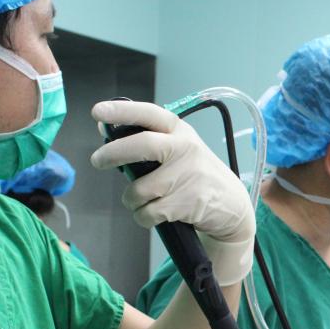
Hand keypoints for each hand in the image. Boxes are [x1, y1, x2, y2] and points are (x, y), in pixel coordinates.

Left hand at [90, 100, 254, 283]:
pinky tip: (154, 213)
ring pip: (138, 190)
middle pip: (142, 145)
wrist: (232, 206)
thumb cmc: (197, 174)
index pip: (149, 115)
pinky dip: (143, 217)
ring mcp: (187, 176)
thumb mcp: (180, 149)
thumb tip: (104, 129)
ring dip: (131, 200)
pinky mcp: (186, 203)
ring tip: (141, 200)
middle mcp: (185, 149)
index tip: (98, 112)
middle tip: (98, 161)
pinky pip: (147, 213)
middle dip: (112, 153)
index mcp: (181, 132)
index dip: (122, 111)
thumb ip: (147, 139)